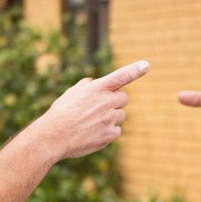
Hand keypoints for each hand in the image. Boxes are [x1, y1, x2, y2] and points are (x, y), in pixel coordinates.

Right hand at [34, 60, 150, 159]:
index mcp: (97, 89)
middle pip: (124, 98)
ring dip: (111, 117)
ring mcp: (109, 119)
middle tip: (101, 107)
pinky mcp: (109, 135)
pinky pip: (116, 131)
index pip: (121, 76)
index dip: (135, 70)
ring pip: (120, 115)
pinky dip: (108, 132)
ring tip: (92, 122)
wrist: (54, 136)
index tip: (146, 65)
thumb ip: (86, 86)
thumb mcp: (70, 93)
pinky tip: (93, 133)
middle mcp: (106, 102)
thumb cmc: (60, 113)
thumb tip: (93, 82)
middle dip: (116, 101)